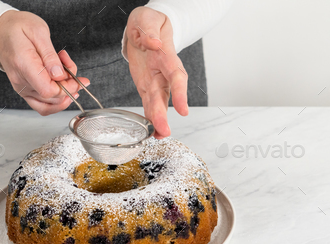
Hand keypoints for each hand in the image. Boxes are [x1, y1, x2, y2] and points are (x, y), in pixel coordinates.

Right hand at [0, 10, 88, 115]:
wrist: (0, 30)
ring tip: (68, 76)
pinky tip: (63, 90)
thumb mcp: (38, 31)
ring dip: (64, 94)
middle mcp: (20, 80)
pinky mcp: (23, 90)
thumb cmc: (18, 27)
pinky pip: (41, 106)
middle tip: (71, 67)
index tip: (75, 77)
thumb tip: (59, 75)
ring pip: (48, 104)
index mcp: (23, 64)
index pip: (48, 90)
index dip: (66, 87)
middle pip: (50, 98)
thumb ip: (49, 55)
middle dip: (69, 87)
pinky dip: (55, 101)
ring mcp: (21, 87)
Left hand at [126, 7, 188, 138]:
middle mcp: (163, 72)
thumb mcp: (147, 20)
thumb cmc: (149, 22)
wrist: (147, 27)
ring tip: (158, 136)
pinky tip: (150, 132)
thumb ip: (149, 31)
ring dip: (157, 121)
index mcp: (166, 56)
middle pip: (166, 95)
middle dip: (164, 114)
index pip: (176, 76)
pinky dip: (148, 118)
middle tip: (164, 131)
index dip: (180, 93)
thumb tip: (154, 43)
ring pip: (157, 103)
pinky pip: (148, 104)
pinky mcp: (146, 86)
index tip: (183, 109)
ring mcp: (155, 81)